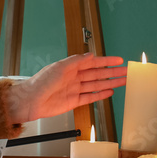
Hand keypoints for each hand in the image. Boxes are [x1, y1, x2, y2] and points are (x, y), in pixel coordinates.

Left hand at [7, 52, 127, 123]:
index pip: (93, 63)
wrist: (30, 101)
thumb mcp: (59, 67)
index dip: (106, 61)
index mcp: (71, 67)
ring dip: (110, 83)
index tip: (119, 60)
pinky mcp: (73, 102)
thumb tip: (91, 55)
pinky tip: (109, 92)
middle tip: (126, 72)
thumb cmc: (41, 82)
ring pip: (96, 85)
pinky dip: (100, 94)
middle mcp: (74, 77)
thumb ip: (76, 61)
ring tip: (123, 81)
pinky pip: (90, 97)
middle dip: (112, 72)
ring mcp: (75, 90)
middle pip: (98, 74)